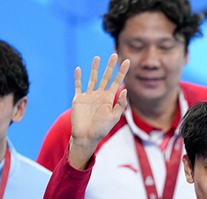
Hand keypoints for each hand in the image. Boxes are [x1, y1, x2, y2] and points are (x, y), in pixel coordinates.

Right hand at [69, 54, 129, 168]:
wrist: (86, 136)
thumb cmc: (101, 129)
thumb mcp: (114, 117)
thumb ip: (120, 104)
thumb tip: (125, 90)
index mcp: (109, 98)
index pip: (117, 81)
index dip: (122, 72)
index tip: (128, 61)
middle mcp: (99, 95)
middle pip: (106, 77)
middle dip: (110, 66)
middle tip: (114, 54)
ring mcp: (89, 96)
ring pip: (92, 78)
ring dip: (94, 68)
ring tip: (97, 58)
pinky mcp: (78, 99)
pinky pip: (78, 86)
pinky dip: (78, 78)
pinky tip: (79, 69)